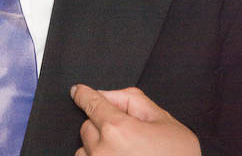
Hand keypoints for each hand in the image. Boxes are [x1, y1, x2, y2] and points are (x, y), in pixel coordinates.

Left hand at [71, 84, 200, 155]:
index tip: (77, 91)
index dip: (83, 94)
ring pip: (84, 148)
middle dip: (102, 124)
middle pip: (87, 126)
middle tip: (126, 134)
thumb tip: (106, 95)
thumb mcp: (164, 120)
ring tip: (123, 152)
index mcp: (118, 129)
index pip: (91, 102)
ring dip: (97, 146)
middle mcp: (103, 151)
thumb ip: (132, 100)